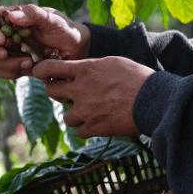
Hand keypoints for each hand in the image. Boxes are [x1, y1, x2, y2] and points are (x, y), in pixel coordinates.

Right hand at [0, 4, 90, 78]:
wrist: (75, 49)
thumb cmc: (63, 28)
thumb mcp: (51, 18)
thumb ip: (32, 14)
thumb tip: (11, 16)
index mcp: (10, 16)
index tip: (3, 40)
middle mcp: (4, 32)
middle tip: (5, 55)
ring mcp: (7, 49)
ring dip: (7, 64)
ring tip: (29, 63)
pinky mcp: (12, 64)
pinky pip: (1, 71)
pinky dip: (12, 73)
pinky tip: (30, 68)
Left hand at [32, 56, 153, 138]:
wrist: (152, 101)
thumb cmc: (137, 78)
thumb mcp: (112, 62)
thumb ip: (91, 66)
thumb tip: (78, 69)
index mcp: (84, 69)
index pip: (49, 68)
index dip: (40, 70)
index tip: (39, 73)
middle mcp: (80, 90)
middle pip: (51, 91)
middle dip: (57, 92)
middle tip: (68, 93)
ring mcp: (85, 111)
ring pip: (65, 115)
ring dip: (74, 113)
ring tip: (90, 110)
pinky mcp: (93, 128)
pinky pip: (78, 131)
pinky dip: (85, 128)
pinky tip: (97, 122)